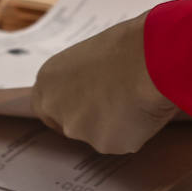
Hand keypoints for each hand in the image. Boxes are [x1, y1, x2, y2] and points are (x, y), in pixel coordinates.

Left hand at [32, 12, 178, 153]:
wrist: (149, 58)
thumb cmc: (126, 46)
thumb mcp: (91, 58)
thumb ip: (81, 80)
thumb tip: (92, 91)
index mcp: (48, 80)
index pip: (42, 107)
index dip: (64, 110)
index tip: (79, 108)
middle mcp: (56, 107)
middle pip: (69, 125)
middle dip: (89, 119)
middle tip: (114, 104)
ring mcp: (78, 129)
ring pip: (98, 134)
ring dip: (114, 124)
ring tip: (135, 99)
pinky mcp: (104, 144)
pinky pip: (122, 141)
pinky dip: (134, 131)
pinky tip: (143, 111)